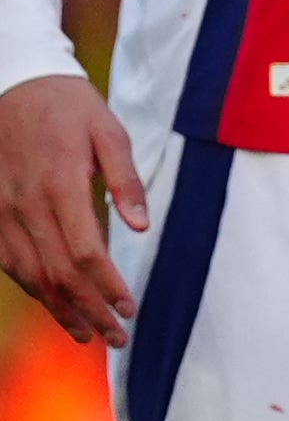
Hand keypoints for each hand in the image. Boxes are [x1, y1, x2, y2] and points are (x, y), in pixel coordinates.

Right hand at [0, 71, 143, 343]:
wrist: (12, 82)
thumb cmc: (69, 107)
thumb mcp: (109, 132)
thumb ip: (126, 180)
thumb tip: (142, 226)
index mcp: (59, 185)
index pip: (85, 253)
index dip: (107, 288)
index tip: (129, 310)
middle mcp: (25, 205)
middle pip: (57, 274)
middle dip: (88, 312)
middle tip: (117, 338)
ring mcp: (1, 211)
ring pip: (28, 275)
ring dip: (58, 309)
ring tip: (86, 335)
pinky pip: (8, 261)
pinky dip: (32, 288)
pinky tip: (53, 303)